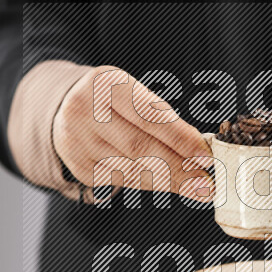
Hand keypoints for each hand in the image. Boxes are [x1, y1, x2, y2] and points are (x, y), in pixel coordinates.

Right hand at [52, 65, 212, 199]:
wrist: (65, 111)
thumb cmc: (113, 102)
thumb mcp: (133, 93)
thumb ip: (163, 117)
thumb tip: (201, 149)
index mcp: (106, 83)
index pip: (149, 115)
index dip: (180, 138)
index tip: (206, 156)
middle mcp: (86, 111)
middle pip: (140, 146)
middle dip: (179, 167)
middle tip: (207, 182)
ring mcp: (78, 142)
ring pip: (133, 168)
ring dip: (170, 182)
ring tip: (198, 188)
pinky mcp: (79, 167)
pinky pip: (123, 180)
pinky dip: (152, 184)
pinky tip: (172, 185)